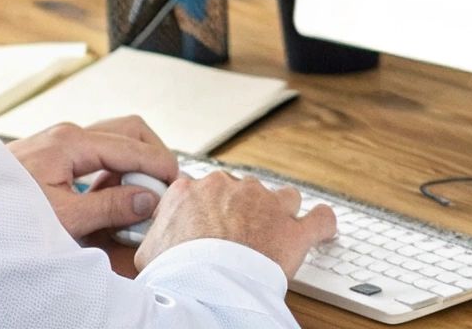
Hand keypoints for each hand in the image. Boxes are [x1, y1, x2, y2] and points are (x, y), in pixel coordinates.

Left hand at [5, 115, 179, 239]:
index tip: (177, 186)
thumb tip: (148, 199)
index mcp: (72, 142)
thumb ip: (110, 206)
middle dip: (153, 154)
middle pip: (130, 130)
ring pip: (116, 138)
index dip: (159, 166)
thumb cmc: (7, 211)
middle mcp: (69, 133)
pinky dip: (115, 168)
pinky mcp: (56, 151)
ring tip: (140, 196)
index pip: (132, 146)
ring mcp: (62, 139)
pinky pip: (99, 151)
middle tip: (165, 184)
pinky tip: (112, 196)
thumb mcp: (64, 217)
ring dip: (134, 162)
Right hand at [134, 171, 336, 279]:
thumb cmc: (176, 269)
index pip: (202, 188)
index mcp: (193, 190)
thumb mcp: (149, 251)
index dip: (207, 206)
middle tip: (238, 235)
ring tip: (276, 231)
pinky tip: (322, 228)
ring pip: (281, 197)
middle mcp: (231, 189)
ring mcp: (266, 205)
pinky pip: (319, 219)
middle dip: (243, 210)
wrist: (207, 283)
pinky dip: (322, 223)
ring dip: (280, 212)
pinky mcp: (293, 230)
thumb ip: (156, 235)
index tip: (208, 219)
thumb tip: (153, 241)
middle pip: (242, 191)